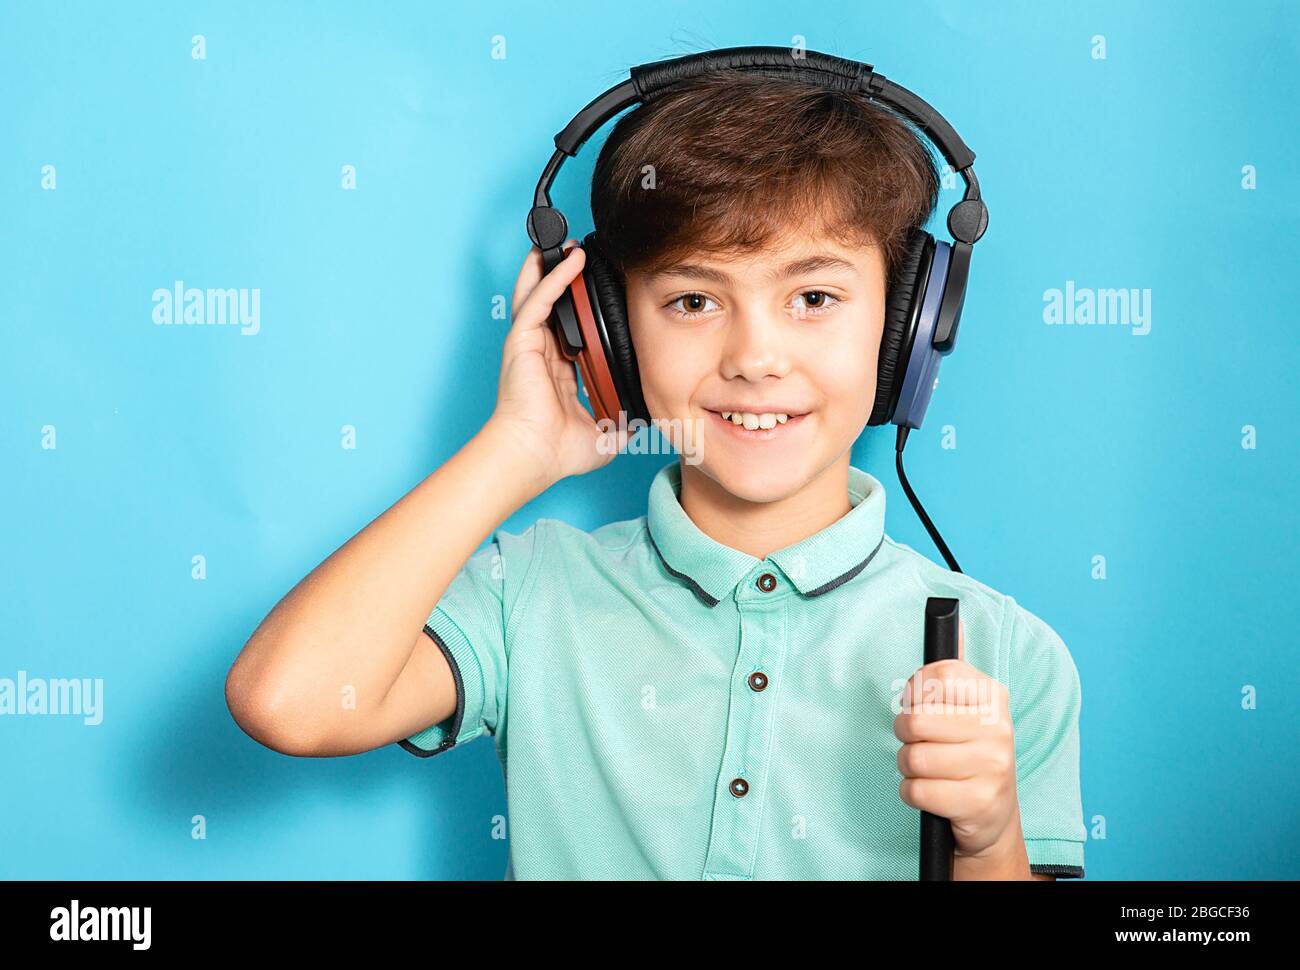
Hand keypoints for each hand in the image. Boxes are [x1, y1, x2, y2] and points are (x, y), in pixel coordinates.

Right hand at [488, 240, 629, 487]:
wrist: (533, 455)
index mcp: (557, 372)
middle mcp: (541, 354)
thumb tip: (647, 421)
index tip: (600, 291)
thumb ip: (624, 424)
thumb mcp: (605, 435)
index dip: (583, 309)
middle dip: (562, 277)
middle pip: (551, 304)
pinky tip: (570, 259)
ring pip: (540, 293)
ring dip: (553, 266)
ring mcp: (529, 345)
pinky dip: (554, 277)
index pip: (571, 331)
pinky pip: (539, 300)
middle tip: (577, 252)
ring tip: (568, 241)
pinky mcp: (522, 340)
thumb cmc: (557, 451)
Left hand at [893, 620, 1020, 860]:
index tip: (921, 707)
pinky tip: (933, 793)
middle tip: (922, 744)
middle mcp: (998, 728)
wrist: (992, 820)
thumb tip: (954, 618)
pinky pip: (915, 790)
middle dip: (906, 736)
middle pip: (915, 720)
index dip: (914, 694)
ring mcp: (991, 766)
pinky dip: (912, 794)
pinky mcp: (978, 801)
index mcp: (992, 697)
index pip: (934, 677)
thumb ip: (954, 670)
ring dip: (908, 767)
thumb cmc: (969, 756)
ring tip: (929, 770)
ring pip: (912, 757)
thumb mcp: (968, 709)